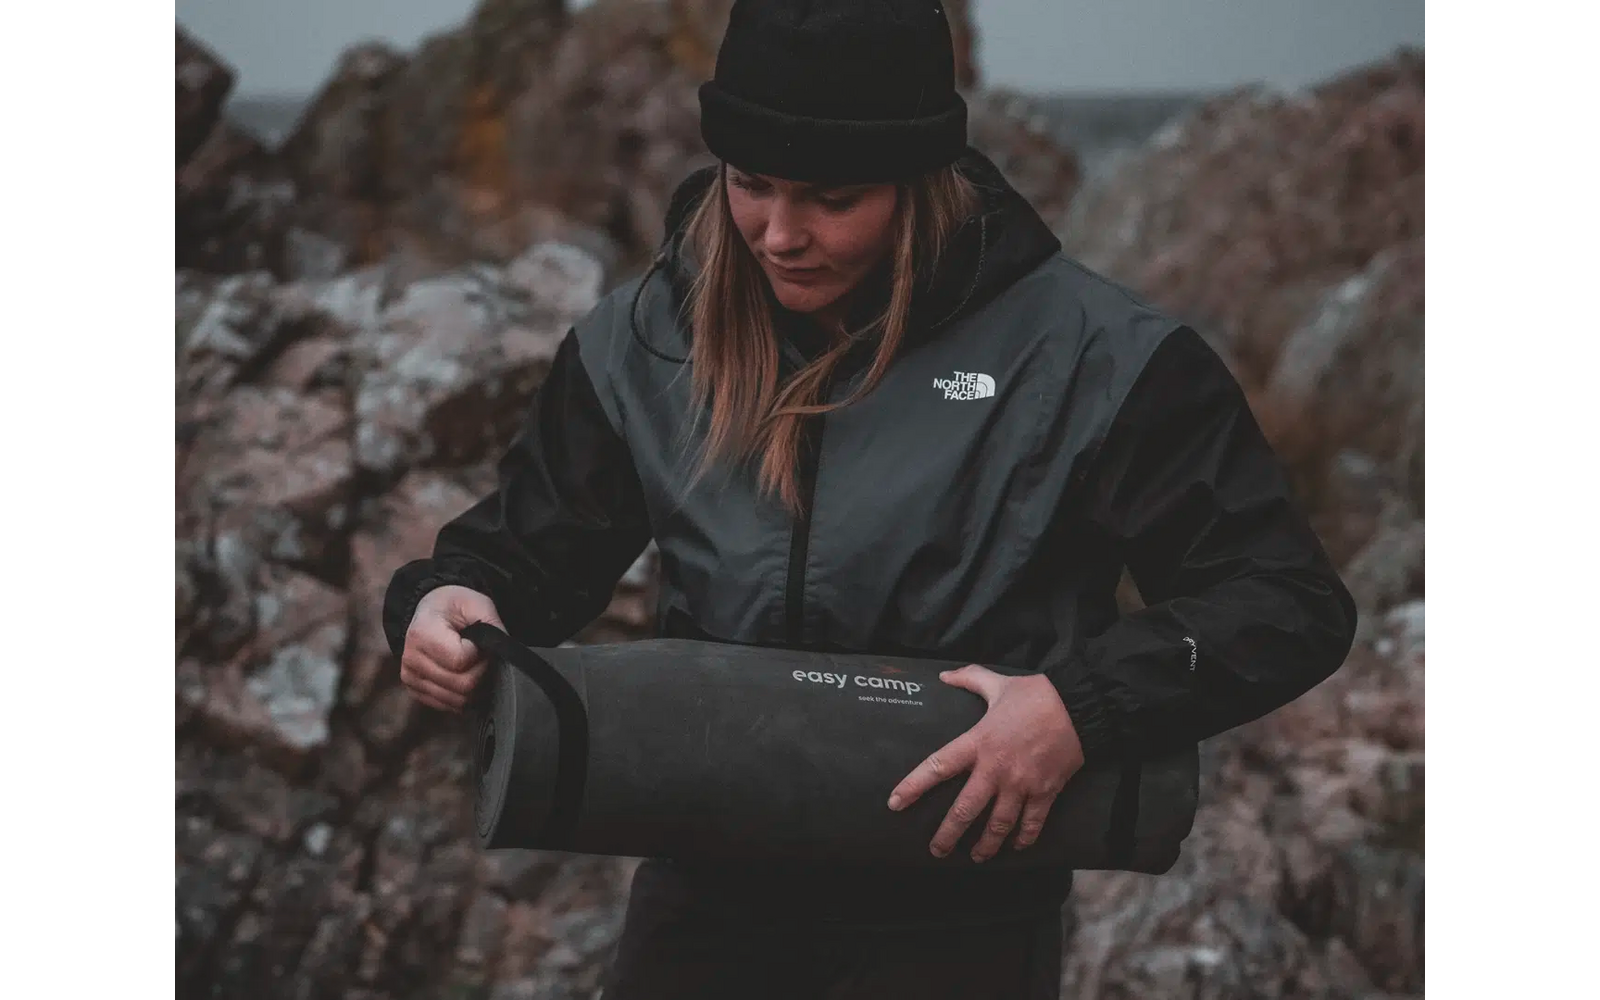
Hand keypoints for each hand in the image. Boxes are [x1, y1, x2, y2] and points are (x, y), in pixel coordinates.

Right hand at [399, 585, 504, 712]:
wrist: (430, 611)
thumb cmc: (454, 606)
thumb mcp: (477, 604)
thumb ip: (493, 627)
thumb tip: (505, 654)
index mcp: (422, 634)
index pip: (460, 661)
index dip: (479, 655)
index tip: (479, 643)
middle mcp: (411, 659)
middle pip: (461, 686)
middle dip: (481, 673)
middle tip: (482, 657)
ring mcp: (411, 678)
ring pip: (457, 701)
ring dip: (475, 687)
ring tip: (474, 665)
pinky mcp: (415, 691)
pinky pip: (448, 706)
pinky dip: (463, 696)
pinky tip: (465, 676)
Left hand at [887, 665, 1084, 862]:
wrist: (1078, 706)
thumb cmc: (1036, 695)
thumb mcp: (998, 684)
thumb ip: (969, 679)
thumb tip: (944, 675)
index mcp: (978, 742)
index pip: (937, 766)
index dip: (913, 787)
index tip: (895, 803)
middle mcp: (995, 768)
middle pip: (965, 810)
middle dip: (947, 835)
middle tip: (936, 851)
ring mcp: (1021, 784)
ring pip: (997, 825)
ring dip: (985, 845)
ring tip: (976, 857)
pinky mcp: (1045, 792)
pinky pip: (1031, 823)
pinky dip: (1023, 839)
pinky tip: (1015, 847)